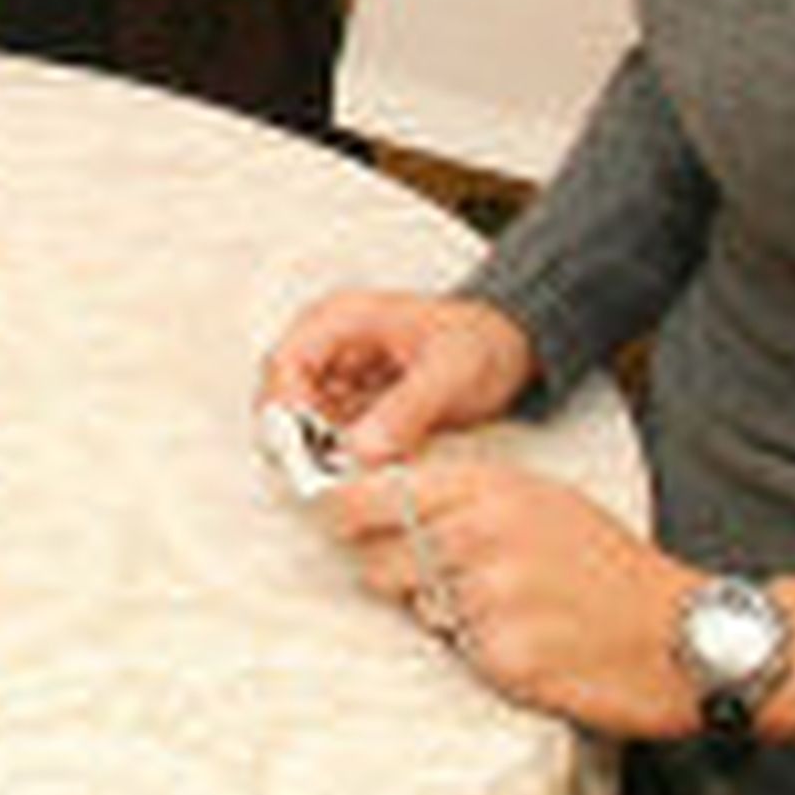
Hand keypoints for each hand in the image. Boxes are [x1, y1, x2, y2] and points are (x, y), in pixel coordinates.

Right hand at [260, 290, 535, 466]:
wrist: (509, 346)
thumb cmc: (481, 341)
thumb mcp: (450, 372)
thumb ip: (407, 409)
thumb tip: (363, 449)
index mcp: (342, 320)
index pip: (284, 363)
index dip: (285, 410)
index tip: (307, 451)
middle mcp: (331, 346)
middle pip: (286, 398)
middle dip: (303, 440)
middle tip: (331, 473)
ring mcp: (341, 378)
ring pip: (306, 424)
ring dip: (325, 455)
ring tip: (359, 475)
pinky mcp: (356, 406)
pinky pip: (334, 438)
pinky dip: (347, 459)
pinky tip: (374, 469)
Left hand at [328, 457, 703, 737]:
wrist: (681, 634)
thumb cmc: (607, 564)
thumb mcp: (539, 498)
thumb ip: (462, 494)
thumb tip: (379, 495)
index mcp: (488, 487)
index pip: (373, 496)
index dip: (340, 512)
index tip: (330, 520)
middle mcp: (482, 535)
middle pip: (377, 559)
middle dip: (390, 572)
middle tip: (438, 578)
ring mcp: (492, 598)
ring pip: (415, 608)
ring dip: (440, 613)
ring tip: (501, 608)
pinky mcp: (505, 659)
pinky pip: (457, 653)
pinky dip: (478, 652)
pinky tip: (526, 641)